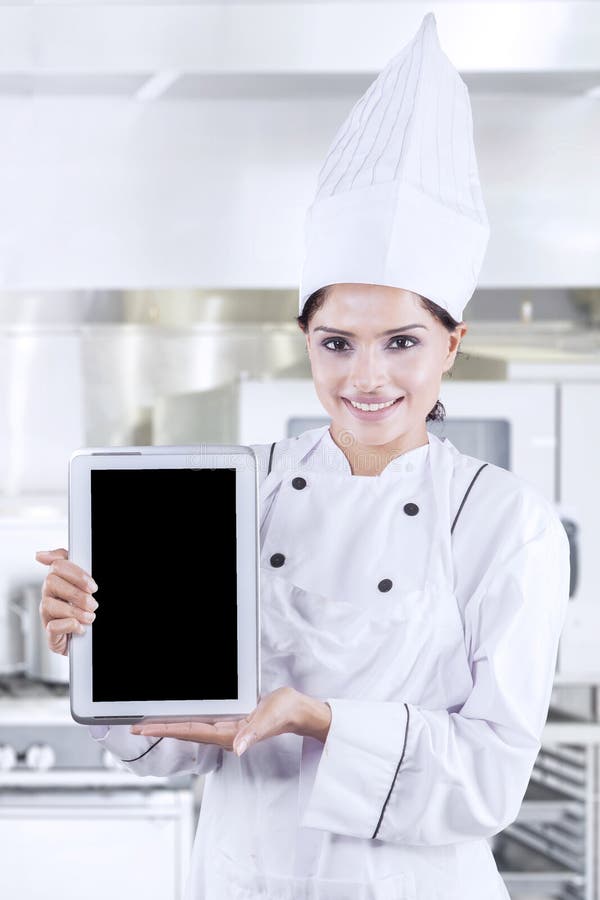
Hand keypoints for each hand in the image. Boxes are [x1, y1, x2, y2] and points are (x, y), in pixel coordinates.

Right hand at [36, 548, 98, 656]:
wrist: (88, 636)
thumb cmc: (85, 608)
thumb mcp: (84, 584)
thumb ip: (70, 564)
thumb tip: (42, 555)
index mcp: (58, 580)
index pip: (57, 565)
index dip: (76, 574)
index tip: (92, 585)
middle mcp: (49, 595)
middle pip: (50, 582)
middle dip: (76, 593)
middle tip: (92, 602)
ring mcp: (47, 614)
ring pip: (49, 605)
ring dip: (75, 611)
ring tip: (89, 616)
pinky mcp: (51, 633)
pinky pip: (53, 627)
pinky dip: (69, 626)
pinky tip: (80, 627)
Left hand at [130, 687, 331, 755]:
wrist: (298, 712)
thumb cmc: (285, 712)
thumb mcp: (270, 718)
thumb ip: (254, 732)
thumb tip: (237, 747)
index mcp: (228, 732)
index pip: (188, 731)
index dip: (163, 729)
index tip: (141, 728)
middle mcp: (222, 733)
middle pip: (183, 731)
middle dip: (158, 729)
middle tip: (133, 727)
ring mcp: (225, 728)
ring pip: (189, 727)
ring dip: (169, 724)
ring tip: (148, 721)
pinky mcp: (230, 722)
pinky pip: (201, 721)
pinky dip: (185, 718)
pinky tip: (178, 715)